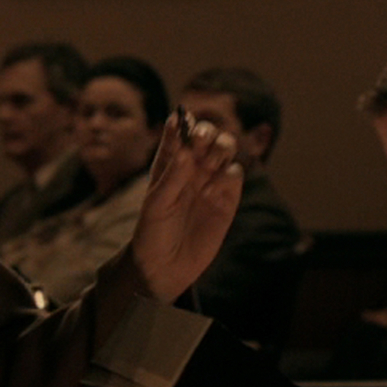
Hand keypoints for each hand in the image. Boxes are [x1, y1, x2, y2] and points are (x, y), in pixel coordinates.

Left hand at [129, 112, 243, 301]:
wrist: (164, 267)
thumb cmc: (152, 232)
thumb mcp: (156, 203)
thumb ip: (173, 175)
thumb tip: (188, 150)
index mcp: (170, 163)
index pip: (180, 133)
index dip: (184, 122)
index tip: (184, 119)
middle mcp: (192, 168)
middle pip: (208, 136)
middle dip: (208, 132)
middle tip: (201, 140)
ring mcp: (211, 182)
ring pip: (225, 151)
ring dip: (222, 148)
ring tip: (211, 162)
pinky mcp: (227, 200)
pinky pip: (235, 175)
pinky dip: (230, 175)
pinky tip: (214, 188)